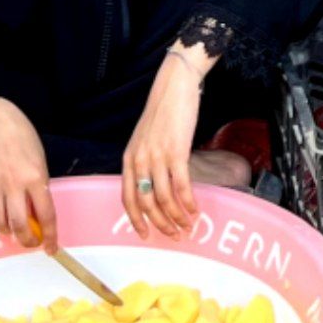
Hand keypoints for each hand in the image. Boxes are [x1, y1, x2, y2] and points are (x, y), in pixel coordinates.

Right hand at [0, 97, 56, 250]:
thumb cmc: (23, 140)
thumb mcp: (40, 161)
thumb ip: (39, 188)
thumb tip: (38, 216)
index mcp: (36, 177)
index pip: (46, 215)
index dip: (49, 235)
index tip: (51, 247)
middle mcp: (13, 184)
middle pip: (19, 225)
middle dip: (27, 240)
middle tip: (31, 242)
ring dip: (7, 230)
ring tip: (13, 227)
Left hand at [122, 44, 212, 238]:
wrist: (174, 87)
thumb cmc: (163, 110)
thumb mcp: (146, 138)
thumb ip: (146, 159)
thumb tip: (155, 181)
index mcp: (129, 159)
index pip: (127, 198)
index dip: (136, 219)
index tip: (145, 234)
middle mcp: (139, 161)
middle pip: (145, 202)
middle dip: (160, 223)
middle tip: (173, 235)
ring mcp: (157, 157)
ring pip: (163, 197)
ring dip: (176, 216)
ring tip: (188, 226)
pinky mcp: (176, 151)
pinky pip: (181, 184)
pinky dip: (188, 201)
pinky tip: (195, 209)